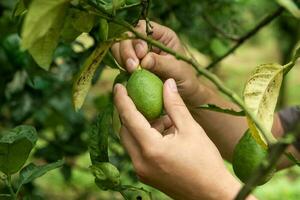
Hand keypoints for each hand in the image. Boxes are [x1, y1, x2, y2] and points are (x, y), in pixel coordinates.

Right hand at [111, 20, 205, 106]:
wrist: (184, 94)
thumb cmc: (185, 80)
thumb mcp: (177, 71)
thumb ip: (161, 64)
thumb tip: (144, 60)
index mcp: (162, 35)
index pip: (142, 28)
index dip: (138, 39)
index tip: (141, 55)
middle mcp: (148, 41)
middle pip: (127, 36)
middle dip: (127, 50)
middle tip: (132, 67)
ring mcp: (138, 52)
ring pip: (119, 47)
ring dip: (121, 58)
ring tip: (131, 71)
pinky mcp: (132, 64)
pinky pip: (120, 60)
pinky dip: (120, 66)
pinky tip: (128, 75)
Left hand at [114, 79, 252, 199]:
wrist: (212, 194)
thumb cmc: (205, 162)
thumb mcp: (191, 129)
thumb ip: (175, 105)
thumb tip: (167, 83)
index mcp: (151, 148)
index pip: (129, 117)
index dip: (122, 99)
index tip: (118, 85)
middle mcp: (140, 162)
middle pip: (125, 130)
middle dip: (130, 112)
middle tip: (140, 99)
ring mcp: (142, 171)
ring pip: (131, 141)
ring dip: (140, 126)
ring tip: (163, 119)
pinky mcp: (146, 175)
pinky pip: (138, 151)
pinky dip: (145, 138)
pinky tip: (164, 133)